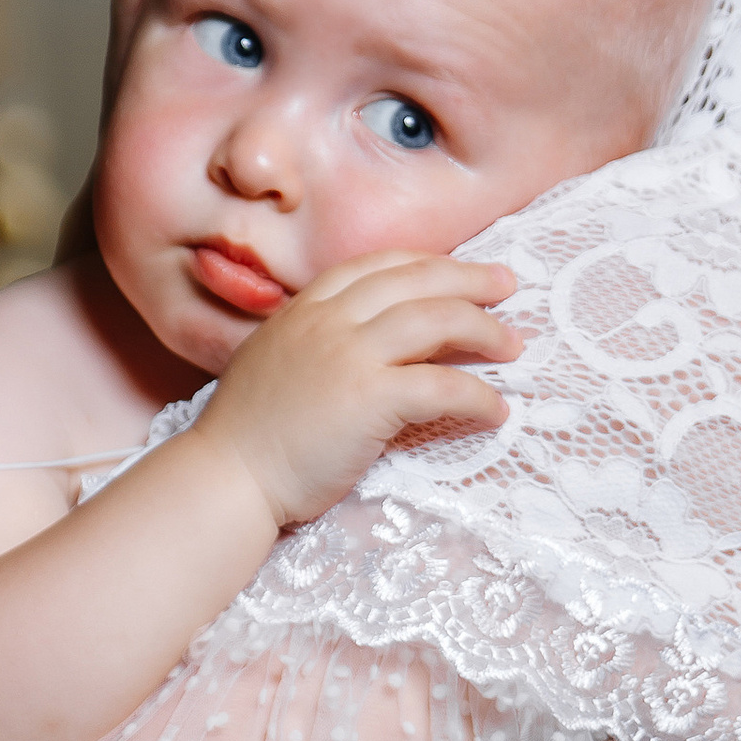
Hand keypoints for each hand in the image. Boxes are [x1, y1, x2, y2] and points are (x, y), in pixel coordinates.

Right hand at [190, 251, 519, 530]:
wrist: (227, 477)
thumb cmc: (246, 435)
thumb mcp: (273, 362)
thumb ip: (312, 343)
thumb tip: (356, 346)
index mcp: (304, 308)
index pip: (376, 265)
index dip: (424, 263)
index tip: (456, 271)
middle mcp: (328, 320)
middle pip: (416, 280)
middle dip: (469, 278)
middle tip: (507, 285)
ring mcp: (349, 354)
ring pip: (436, 320)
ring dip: (484, 330)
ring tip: (513, 346)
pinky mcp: (369, 397)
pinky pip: (442, 385)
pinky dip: (478, 395)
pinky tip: (496, 411)